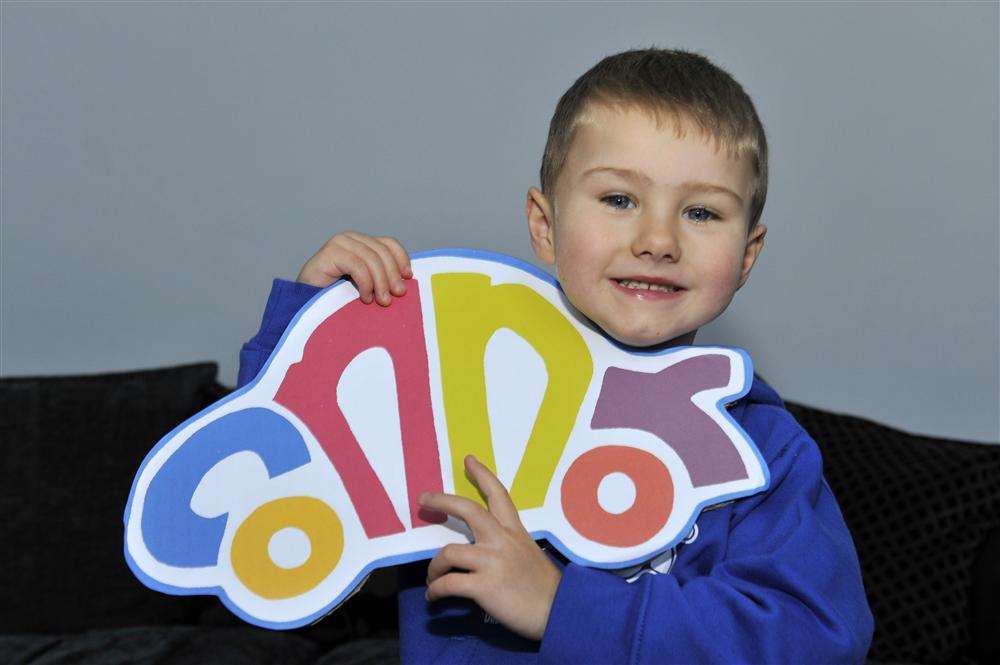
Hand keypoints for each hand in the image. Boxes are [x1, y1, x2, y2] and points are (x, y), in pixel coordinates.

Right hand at [295, 231, 411, 305]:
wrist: (304, 304)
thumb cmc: (336, 298)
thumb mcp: (364, 285)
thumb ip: (380, 278)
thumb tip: (406, 282)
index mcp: (361, 243)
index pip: (389, 244)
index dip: (401, 259)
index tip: (408, 278)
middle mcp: (351, 238)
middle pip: (382, 251)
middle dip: (392, 275)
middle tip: (397, 296)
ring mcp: (339, 243)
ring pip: (371, 258)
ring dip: (381, 282)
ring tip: (383, 301)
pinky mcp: (330, 252)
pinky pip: (358, 265)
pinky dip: (366, 283)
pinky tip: (366, 297)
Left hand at [420, 455, 561, 641]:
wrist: (561, 612)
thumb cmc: (546, 589)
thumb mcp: (530, 556)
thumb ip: (508, 547)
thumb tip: (482, 551)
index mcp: (515, 532)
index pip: (498, 495)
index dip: (482, 475)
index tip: (468, 460)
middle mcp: (502, 541)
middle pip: (468, 509)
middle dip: (442, 501)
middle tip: (424, 499)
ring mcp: (492, 562)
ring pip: (448, 553)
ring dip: (433, 568)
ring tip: (432, 578)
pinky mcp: (485, 586)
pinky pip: (448, 584)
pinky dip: (436, 591)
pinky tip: (434, 597)